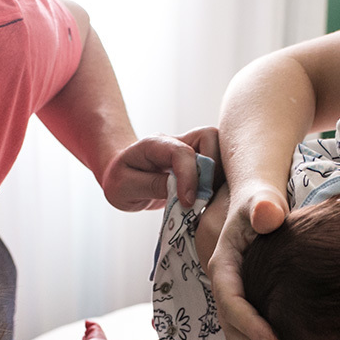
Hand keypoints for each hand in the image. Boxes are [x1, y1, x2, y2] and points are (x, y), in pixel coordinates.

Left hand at [100, 126, 219, 210]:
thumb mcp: (124, 188)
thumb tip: (182, 193)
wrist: (121, 175)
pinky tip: (208, 199)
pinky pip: (218, 165)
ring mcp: (190, 150)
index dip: (189, 176)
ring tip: (207, 199)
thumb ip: (152, 186)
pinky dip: (218, 182)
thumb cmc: (119, 179)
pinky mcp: (198, 162)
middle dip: (212, 168)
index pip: (181, 152)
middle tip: (203, 196)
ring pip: (220, 148)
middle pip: (210, 137)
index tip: (187, 201)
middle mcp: (177, 142)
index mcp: (155, 144)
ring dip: (219, 175)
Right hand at [206, 178, 308, 339]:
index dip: (251, 325)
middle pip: (235, 329)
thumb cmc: (261, 202)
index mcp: (223, 267)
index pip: (231, 302)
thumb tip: (268, 216)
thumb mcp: (261, 199)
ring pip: (244, 339)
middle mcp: (226, 289)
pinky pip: (257, 336)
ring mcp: (237, 301)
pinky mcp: (251, 308)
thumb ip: (264, 205)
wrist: (260, 207)